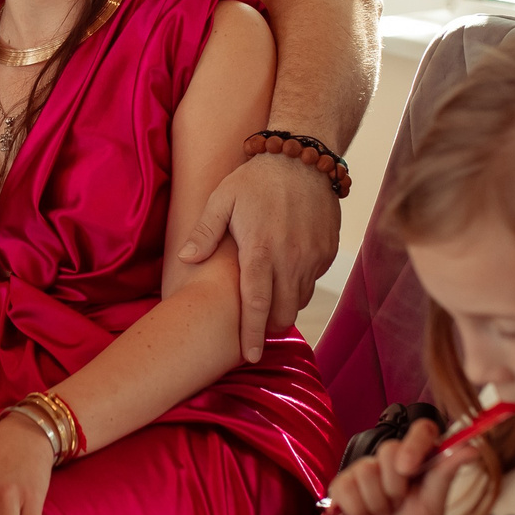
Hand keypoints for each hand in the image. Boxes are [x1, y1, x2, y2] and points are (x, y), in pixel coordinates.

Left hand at [176, 154, 342, 362]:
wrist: (302, 158)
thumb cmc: (255, 179)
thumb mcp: (221, 200)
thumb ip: (205, 233)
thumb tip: (187, 260)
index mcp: (260, 250)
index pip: (256, 305)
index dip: (251, 334)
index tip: (250, 356)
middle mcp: (290, 258)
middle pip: (283, 313)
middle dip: (269, 327)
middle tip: (255, 330)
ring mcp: (313, 256)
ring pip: (300, 299)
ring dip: (285, 307)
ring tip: (269, 303)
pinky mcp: (327, 250)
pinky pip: (313, 280)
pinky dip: (300, 285)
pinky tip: (286, 274)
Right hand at [328, 422, 469, 514]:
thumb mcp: (432, 509)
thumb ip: (445, 473)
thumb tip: (473, 446)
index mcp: (420, 466)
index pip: (420, 431)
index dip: (413, 445)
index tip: (409, 469)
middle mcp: (392, 467)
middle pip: (387, 450)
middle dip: (393, 488)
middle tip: (398, 509)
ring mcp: (365, 477)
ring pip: (363, 469)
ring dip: (375, 503)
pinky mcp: (342, 490)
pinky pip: (343, 485)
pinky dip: (355, 509)